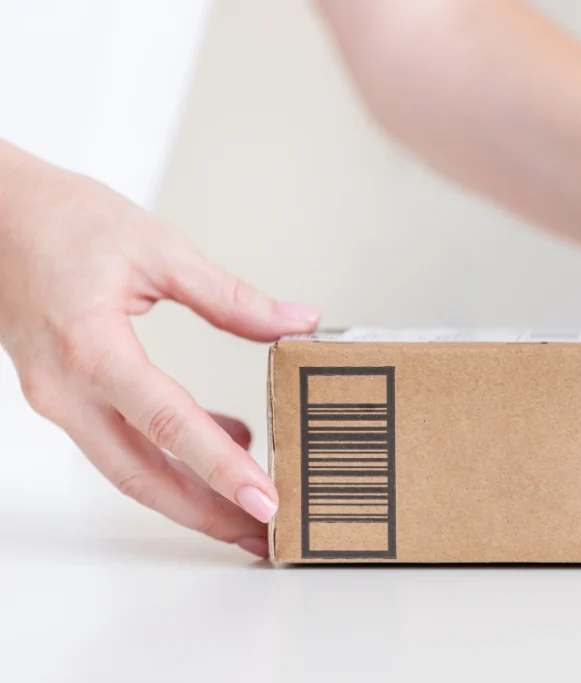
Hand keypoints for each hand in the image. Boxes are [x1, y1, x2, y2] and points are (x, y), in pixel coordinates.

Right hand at [0, 145, 319, 555]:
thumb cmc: (61, 219)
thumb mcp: (158, 248)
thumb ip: (230, 297)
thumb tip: (295, 323)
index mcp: (92, 348)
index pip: (169, 424)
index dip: (221, 468)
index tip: (265, 500)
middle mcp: (66, 388)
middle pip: (142, 474)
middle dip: (205, 512)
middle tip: (262, 536)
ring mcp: (57, 397)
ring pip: (127, 467)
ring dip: (187, 494)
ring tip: (246, 510)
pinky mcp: (62, 394)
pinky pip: (118, 441)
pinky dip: (167, 456)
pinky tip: (223, 440)